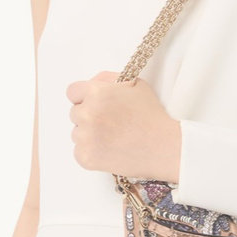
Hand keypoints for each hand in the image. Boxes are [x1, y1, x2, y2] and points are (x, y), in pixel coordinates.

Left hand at [66, 71, 180, 181]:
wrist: (163, 147)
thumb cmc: (152, 115)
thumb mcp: (135, 85)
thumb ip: (108, 79)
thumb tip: (91, 82)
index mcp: (96, 93)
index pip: (72, 92)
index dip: (83, 97)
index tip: (94, 105)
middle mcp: (87, 114)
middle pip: (74, 113)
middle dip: (88, 116)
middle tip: (110, 124)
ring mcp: (85, 138)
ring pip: (76, 134)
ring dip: (89, 135)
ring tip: (113, 138)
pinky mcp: (86, 158)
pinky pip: (79, 152)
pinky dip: (91, 152)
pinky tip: (110, 150)